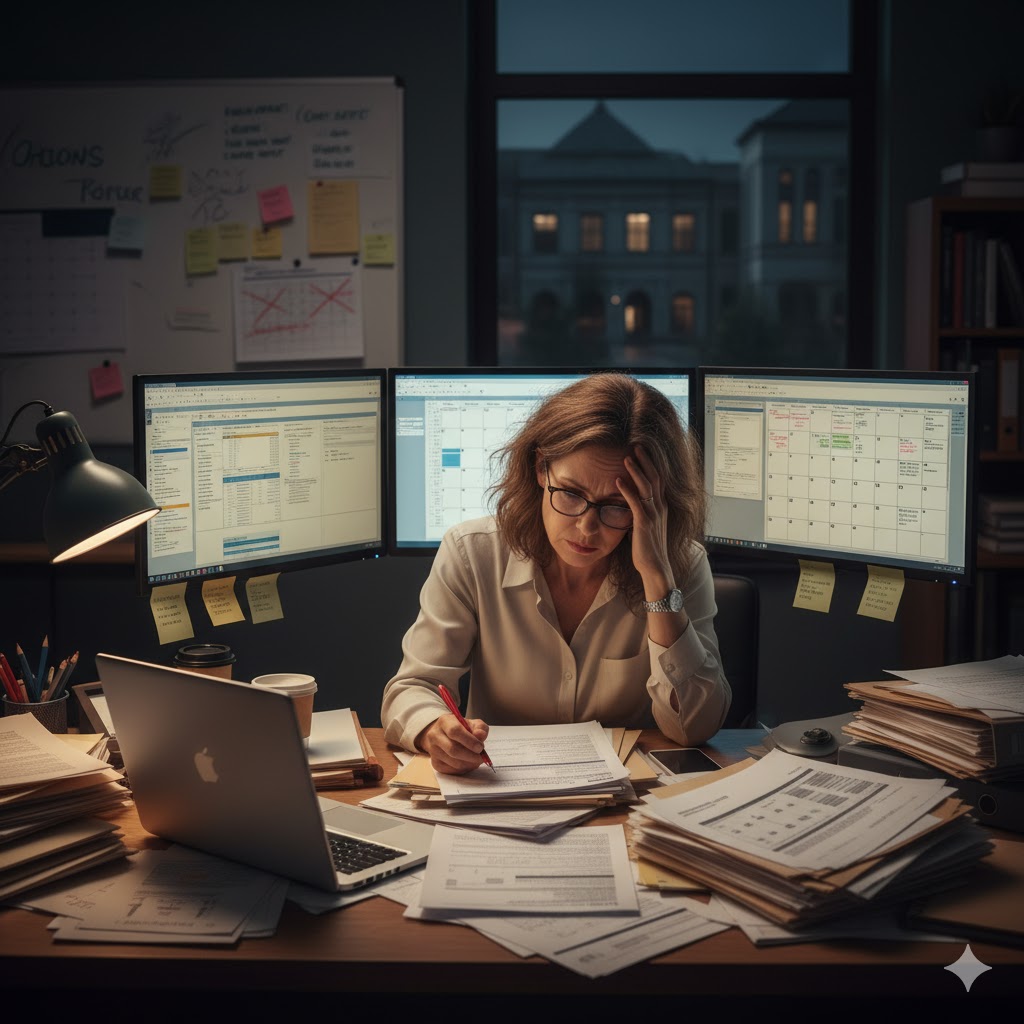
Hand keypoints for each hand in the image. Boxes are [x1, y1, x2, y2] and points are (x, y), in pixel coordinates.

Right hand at [415, 713, 489, 774]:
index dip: (469, 741)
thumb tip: (480, 736)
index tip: (480, 747)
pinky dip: (463, 769)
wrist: (445, 735)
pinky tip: (468, 763)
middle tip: (481, 757)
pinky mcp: (435, 763)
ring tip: (476, 760)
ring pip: (453, 762)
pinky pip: (451, 770)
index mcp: (444, 722)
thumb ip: (480, 728)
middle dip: (470, 756)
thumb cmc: (462, 729)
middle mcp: (434, 735)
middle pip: (453, 749)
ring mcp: (433, 750)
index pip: (455, 731)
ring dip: (469, 764)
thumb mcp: (472, 724)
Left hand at [617, 446, 671, 584]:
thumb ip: (641, 511)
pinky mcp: (644, 523)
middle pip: (655, 477)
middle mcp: (660, 507)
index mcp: (661, 506)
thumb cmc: (648, 548)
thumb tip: (631, 502)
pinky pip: (636, 502)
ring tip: (626, 458)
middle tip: (636, 445)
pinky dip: (627, 490)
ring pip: (646, 486)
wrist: (655, 566)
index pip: (658, 479)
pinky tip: (618, 481)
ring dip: (636, 471)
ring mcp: (654, 514)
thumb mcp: (645, 525)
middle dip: (646, 460)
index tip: (642, 451)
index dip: (651, 464)